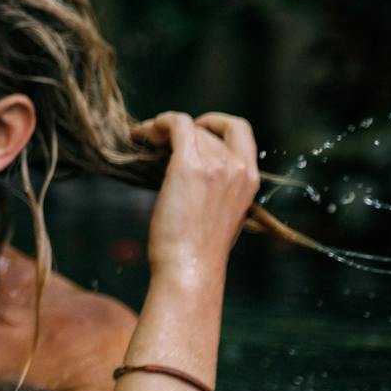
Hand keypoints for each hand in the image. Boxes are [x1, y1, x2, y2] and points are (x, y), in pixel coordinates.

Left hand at [135, 111, 259, 283]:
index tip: (192, 132)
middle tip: (156, 141)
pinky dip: (157, 122)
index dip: (215, 123)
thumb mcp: (222, 215)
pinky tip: (140, 133)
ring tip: (142, 138)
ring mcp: (216, 166)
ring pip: (188, 128)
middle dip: (180, 132)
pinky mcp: (189, 167)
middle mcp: (239, 168)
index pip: (240, 131)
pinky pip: (176, 124)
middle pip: (206, 131)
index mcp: (251, 180)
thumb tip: (192, 172)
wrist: (190, 268)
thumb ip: (218, 189)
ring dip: (162, 128)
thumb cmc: (197, 251)